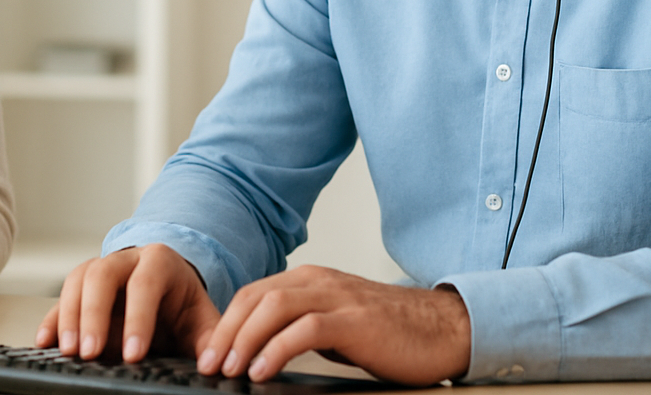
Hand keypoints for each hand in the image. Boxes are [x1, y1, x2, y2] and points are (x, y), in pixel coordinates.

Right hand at [36, 245, 219, 361]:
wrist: (167, 287)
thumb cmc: (182, 305)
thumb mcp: (202, 320)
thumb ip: (210, 340)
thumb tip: (215, 366)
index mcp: (160, 262)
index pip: (146, 283)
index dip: (138, 318)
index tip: (134, 354)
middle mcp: (126, 259)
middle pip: (103, 275)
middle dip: (95, 314)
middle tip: (91, 353)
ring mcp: (100, 269)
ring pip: (77, 280)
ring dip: (70, 316)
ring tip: (70, 352)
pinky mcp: (80, 288)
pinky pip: (60, 298)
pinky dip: (51, 319)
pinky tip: (45, 342)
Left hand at [195, 265, 469, 385]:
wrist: (443, 328)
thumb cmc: (390, 332)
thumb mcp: (335, 324)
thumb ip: (301, 327)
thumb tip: (261, 353)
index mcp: (311, 280)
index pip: (253, 294)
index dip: (225, 323)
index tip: (208, 354)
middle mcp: (319, 281)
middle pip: (256, 298)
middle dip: (225, 332)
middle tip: (208, 364)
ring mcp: (337, 297)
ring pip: (274, 307)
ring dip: (245, 339)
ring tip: (230, 368)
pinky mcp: (354, 320)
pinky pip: (305, 329)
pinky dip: (278, 348)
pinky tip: (264, 370)